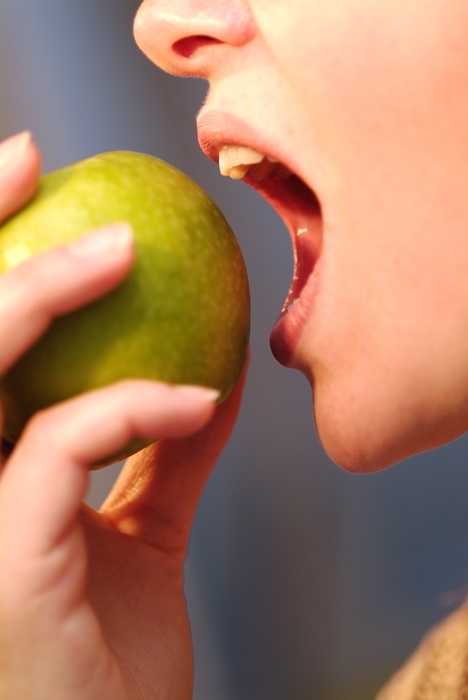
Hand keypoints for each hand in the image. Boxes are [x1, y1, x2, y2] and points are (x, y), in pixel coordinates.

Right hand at [0, 133, 245, 699]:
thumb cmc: (106, 654)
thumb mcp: (135, 531)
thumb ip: (155, 453)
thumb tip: (200, 378)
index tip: (23, 178)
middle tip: (28, 156)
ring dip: (39, 289)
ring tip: (124, 246)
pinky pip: (62, 442)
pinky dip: (136, 406)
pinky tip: (199, 401)